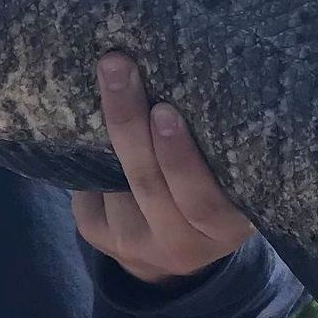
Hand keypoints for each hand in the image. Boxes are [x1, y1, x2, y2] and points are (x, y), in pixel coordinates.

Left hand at [71, 52, 255, 285]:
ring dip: (106, 133)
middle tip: (119, 69)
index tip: (165, 110)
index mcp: (225, 228)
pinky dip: (90, 159)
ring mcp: (138, 248)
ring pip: (115, 186)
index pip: (202, 200)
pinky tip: (93, 127)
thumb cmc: (212, 189)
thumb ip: (215, 146)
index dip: (181, 158)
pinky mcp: (102, 241)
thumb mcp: (227, 178)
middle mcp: (182, 247)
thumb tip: (181, 69)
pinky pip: (90, 194)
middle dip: (129, 122)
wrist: (178, 249)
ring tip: (106, 79)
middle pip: (148, 183)